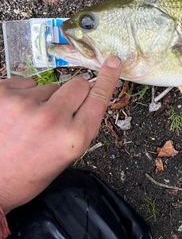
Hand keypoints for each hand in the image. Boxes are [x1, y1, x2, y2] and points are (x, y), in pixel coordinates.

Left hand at [0, 57, 121, 213]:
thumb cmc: (25, 175)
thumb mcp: (66, 157)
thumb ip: (80, 125)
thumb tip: (89, 96)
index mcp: (73, 137)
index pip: (98, 98)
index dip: (107, 79)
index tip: (113, 63)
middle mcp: (52, 119)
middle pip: (77, 85)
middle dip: (72, 95)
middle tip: (58, 113)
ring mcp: (25, 105)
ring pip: (49, 87)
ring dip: (43, 99)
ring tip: (28, 122)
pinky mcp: (3, 95)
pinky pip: (26, 83)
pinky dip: (23, 95)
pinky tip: (14, 115)